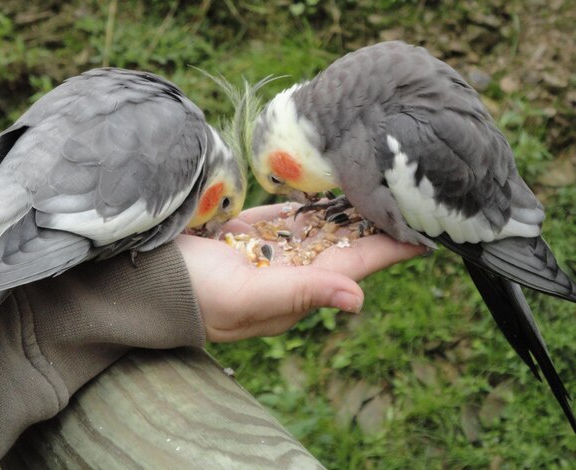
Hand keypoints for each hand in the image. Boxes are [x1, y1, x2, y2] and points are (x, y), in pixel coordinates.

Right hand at [176, 203, 425, 341]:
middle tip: (416, 197)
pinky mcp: (259, 228)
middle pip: (349, 242)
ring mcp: (278, 247)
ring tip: (389, 186)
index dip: (390, 249)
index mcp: (300, 287)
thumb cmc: (196, 295)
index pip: (356, 265)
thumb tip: (360, 299)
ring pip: (328, 224)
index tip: (427, 233)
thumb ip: (302, 294)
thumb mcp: (249, 298)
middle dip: (381, 223)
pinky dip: (324, 200)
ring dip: (358, 208)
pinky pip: (300, 213)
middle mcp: (296, 268)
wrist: (150, 277)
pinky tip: (345, 187)